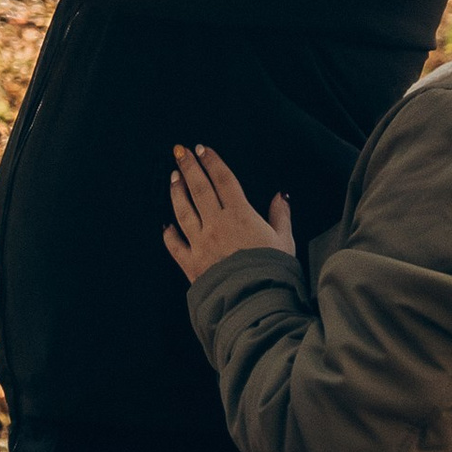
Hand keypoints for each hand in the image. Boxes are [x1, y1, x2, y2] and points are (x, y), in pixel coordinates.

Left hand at [165, 143, 294, 283]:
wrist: (254, 302)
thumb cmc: (272, 272)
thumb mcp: (284, 241)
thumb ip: (280, 216)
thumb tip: (280, 195)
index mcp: (240, 215)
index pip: (223, 180)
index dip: (212, 162)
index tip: (202, 149)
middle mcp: (217, 224)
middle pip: (199, 189)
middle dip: (189, 167)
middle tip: (180, 152)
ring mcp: (201, 244)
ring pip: (183, 212)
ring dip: (177, 193)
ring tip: (173, 178)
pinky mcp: (191, 265)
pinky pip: (175, 246)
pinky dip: (169, 235)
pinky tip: (166, 226)